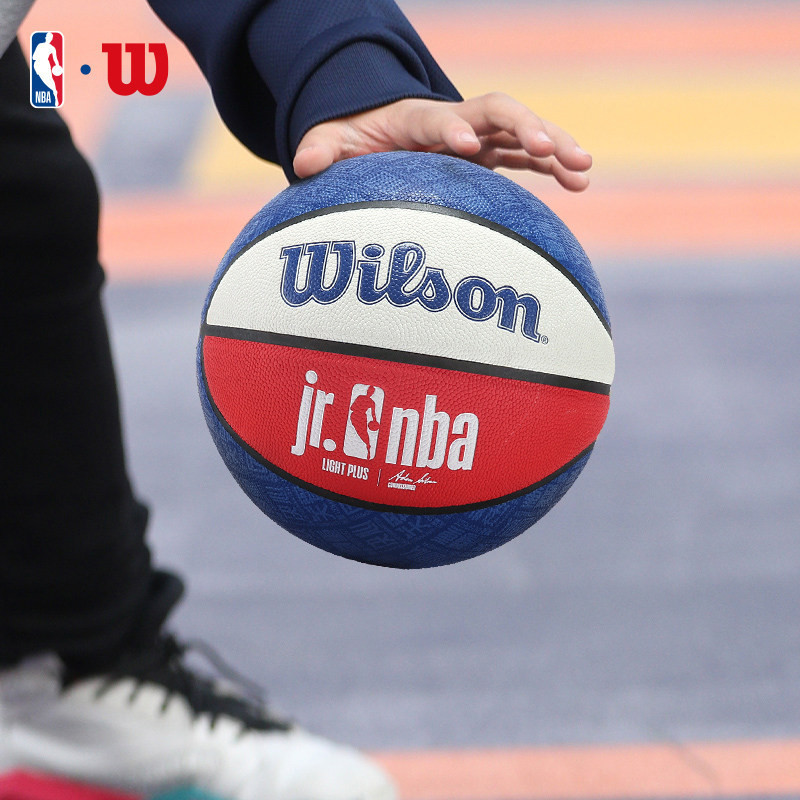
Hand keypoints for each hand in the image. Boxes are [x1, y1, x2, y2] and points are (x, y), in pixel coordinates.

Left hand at [293, 92, 591, 190]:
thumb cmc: (355, 139)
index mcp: (416, 119)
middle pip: (498, 112)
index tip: (467, 146)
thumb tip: (303, 163)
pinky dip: (552, 165)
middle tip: (548, 148)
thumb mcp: (333, 140)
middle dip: (525, 126)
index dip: (453, 128)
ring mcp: (477, 137)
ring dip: (554, 145)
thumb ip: (322, 149)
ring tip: (585, 169)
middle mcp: (454, 121)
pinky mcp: (488, 155)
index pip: (439, 118)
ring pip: (522, 132)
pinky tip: (579, 182)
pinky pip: (525, 157)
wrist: (378, 133)